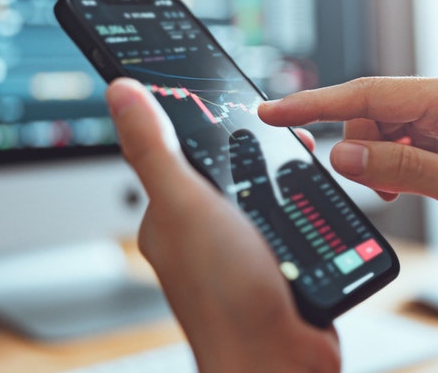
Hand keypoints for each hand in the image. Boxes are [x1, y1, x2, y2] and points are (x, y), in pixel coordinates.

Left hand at [105, 78, 338, 371]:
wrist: (280, 362)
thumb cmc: (225, 299)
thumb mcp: (185, 205)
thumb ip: (156, 149)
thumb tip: (120, 91)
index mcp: (170, 214)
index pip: (177, 149)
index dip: (201, 117)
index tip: (225, 93)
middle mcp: (203, 230)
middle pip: (228, 165)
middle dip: (256, 144)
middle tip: (282, 131)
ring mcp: (242, 248)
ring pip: (265, 189)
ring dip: (287, 173)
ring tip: (304, 159)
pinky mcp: (278, 262)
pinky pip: (293, 218)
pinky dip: (307, 204)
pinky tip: (316, 198)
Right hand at [259, 76, 437, 265]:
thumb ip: (401, 168)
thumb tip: (342, 153)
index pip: (370, 93)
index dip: (317, 103)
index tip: (276, 111)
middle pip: (369, 110)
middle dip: (355, 147)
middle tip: (369, 186)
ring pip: (376, 130)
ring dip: (372, 162)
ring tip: (395, 193)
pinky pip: (391, 147)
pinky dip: (383, 169)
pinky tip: (399, 189)